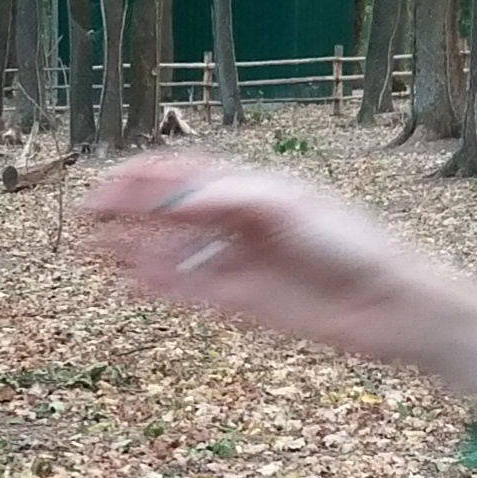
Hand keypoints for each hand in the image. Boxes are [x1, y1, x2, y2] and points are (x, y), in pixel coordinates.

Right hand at [80, 151, 476, 413]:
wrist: (391, 302)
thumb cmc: (352, 242)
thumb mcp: (290, 207)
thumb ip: (232, 199)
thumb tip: (179, 198)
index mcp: (255, 188)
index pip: (187, 174)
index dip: (145, 175)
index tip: (106, 182)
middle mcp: (242, 223)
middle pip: (173, 212)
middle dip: (130, 210)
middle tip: (85, 214)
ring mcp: (242, 263)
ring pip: (176, 253)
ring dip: (136, 250)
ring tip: (94, 251)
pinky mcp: (247, 303)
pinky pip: (193, 290)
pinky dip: (161, 284)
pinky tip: (131, 281)